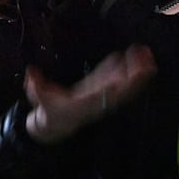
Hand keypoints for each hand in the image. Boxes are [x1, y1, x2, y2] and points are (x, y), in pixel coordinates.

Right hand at [24, 44, 156, 143]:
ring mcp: (102, 94)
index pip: (98, 97)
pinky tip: (131, 54)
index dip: (108, 90)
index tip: (119, 81)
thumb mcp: (38, 99)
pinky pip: (116, 77)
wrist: (56, 124)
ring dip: (135, 70)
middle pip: (120, 91)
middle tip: (147, 64)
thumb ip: (36, 87)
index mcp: (83, 104)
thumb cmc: (49, 112)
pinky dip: (124, 67)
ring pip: (123, 84)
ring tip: (146, 54)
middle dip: (134, 79)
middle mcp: (97, 100)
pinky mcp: (102, 88)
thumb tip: (30, 73)